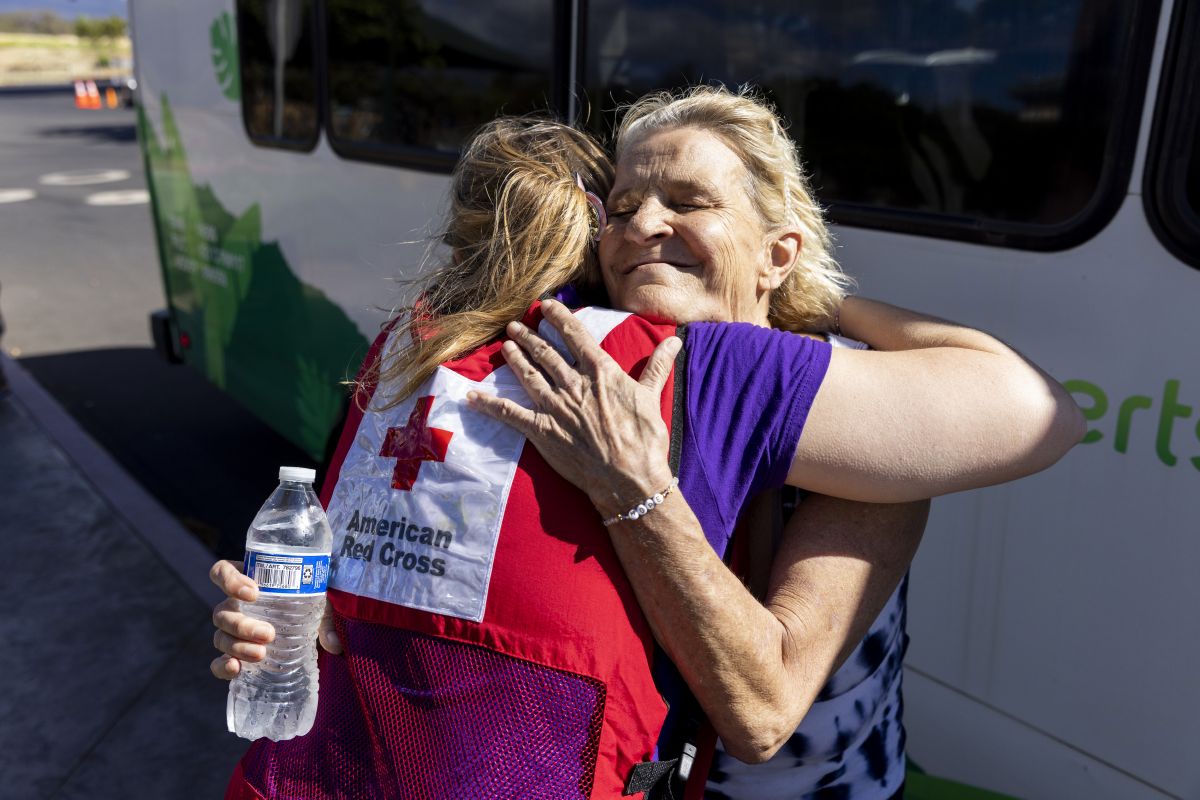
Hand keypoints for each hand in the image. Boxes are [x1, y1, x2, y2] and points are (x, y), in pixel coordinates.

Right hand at [208, 559, 341, 680]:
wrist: (307, 635)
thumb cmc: (308, 608)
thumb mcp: (319, 606)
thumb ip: (326, 620)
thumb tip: (334, 644)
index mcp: (249, 583)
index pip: (223, 572)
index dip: (229, 580)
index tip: (253, 593)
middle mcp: (235, 606)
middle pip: (222, 611)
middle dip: (242, 625)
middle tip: (269, 634)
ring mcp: (231, 632)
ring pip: (220, 636)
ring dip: (237, 646)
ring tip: (261, 653)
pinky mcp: (234, 656)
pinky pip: (218, 663)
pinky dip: (222, 667)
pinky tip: (235, 669)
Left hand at [466, 299, 679, 516]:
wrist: (629, 478)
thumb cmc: (645, 440)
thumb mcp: (651, 397)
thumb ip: (656, 366)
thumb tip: (674, 340)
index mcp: (601, 373)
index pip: (575, 336)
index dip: (558, 317)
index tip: (546, 305)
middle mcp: (574, 384)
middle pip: (546, 353)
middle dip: (529, 336)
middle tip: (515, 325)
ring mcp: (555, 407)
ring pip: (528, 375)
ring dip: (515, 359)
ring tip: (505, 345)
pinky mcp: (542, 431)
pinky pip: (510, 414)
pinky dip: (489, 405)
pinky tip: (472, 397)